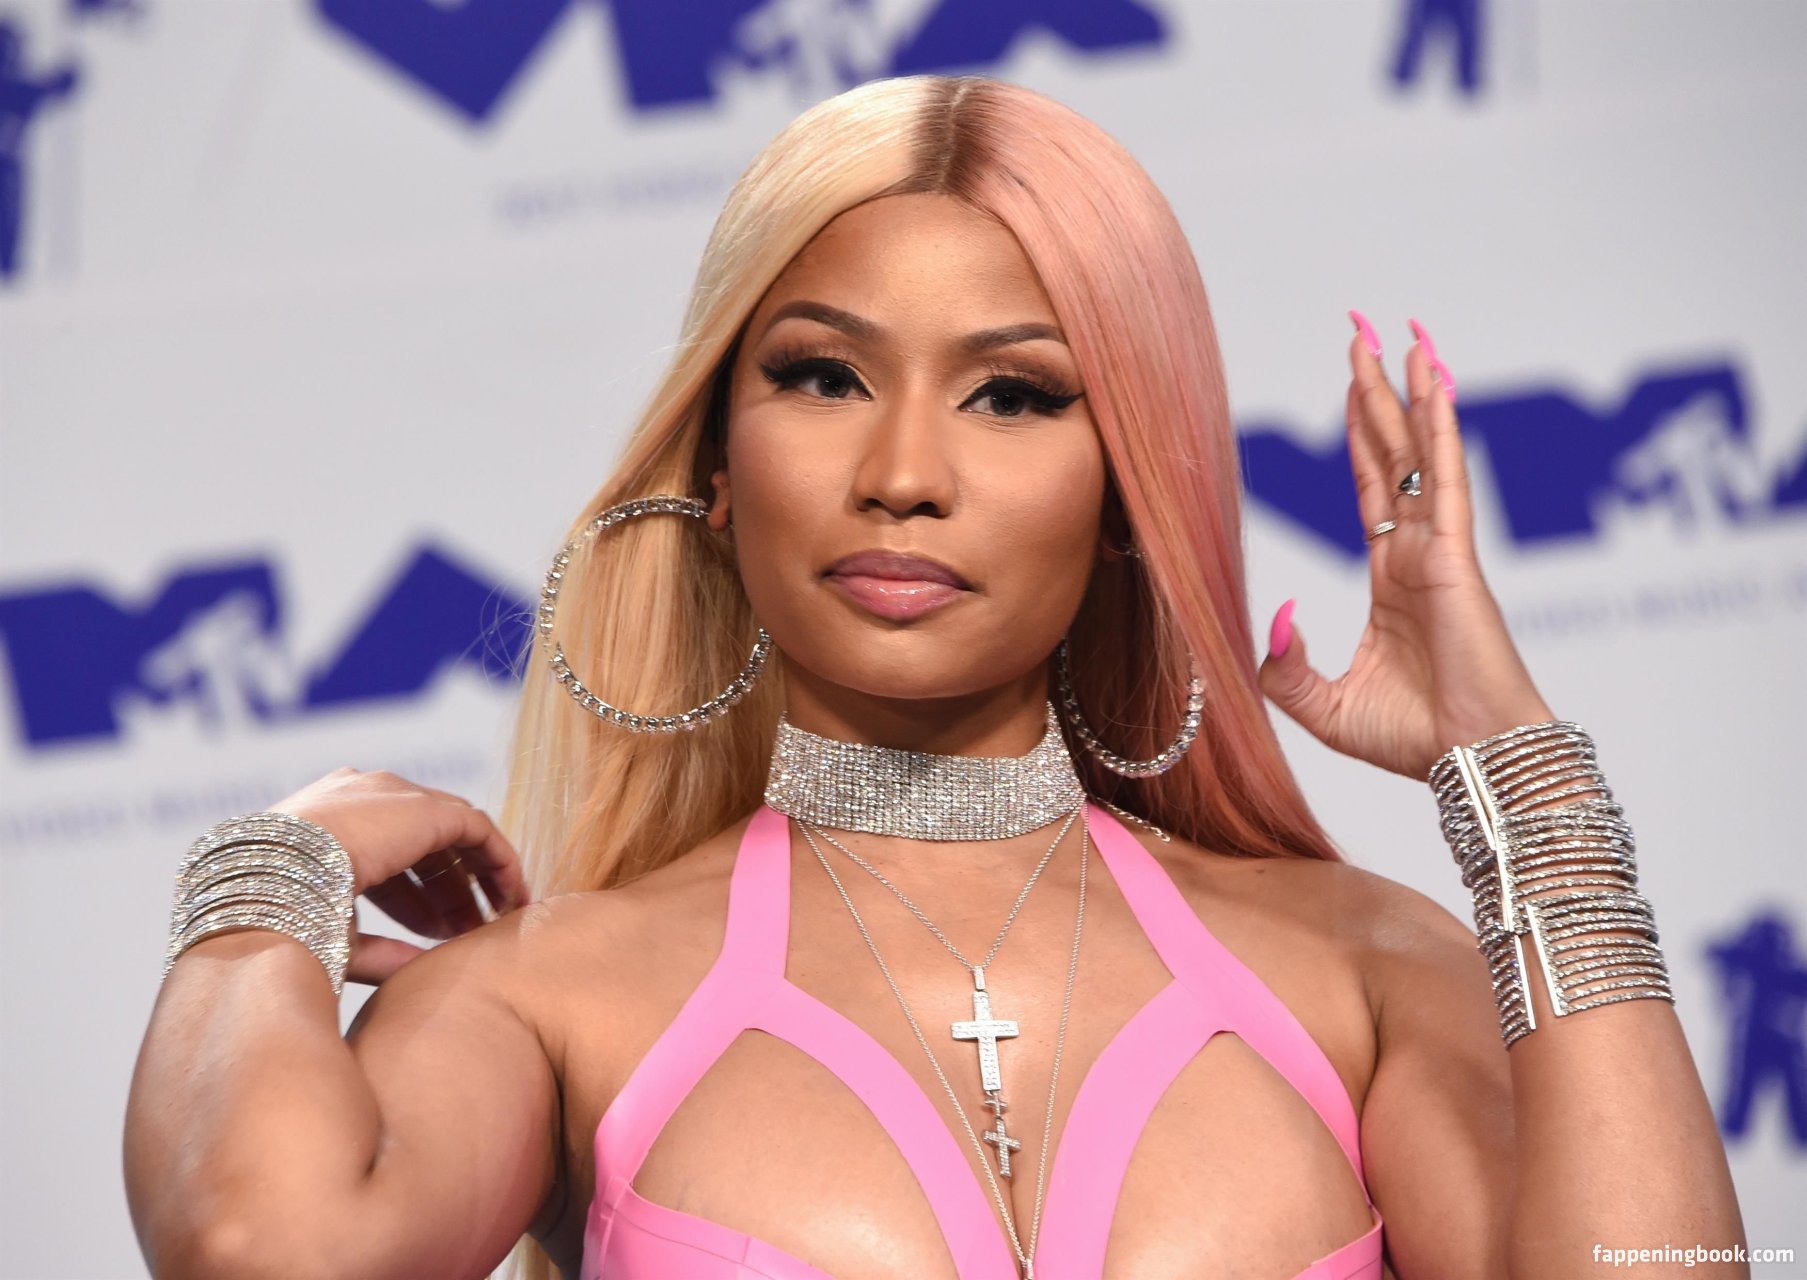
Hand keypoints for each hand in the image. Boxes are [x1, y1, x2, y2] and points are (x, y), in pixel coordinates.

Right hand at [269, 768, 532, 984]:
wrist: (266, 887)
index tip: (437, 932)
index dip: (417, 897)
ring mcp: (391, 797)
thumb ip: (379, 950)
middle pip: (423, 841)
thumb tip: (418, 972)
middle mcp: (358, 799)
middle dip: (449, 889)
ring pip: (455, 831)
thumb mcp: (332, 937)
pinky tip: (510, 898)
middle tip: (469, 930)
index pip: (385, 854)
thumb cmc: (281, 922)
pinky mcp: (424, 808)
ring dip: (476, 877)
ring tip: (495, 920)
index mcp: (324, 822)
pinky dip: (497, 861)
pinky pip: (477, 829)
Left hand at [1258, 315, 1554, 779]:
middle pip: (1392, 455)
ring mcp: (1439, 551)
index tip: (1352, 387)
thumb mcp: (1321, 706)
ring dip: (1409, 393)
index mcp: (1392, 581)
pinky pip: (1443, 478)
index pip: (1372, 489)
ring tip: (1401, 335)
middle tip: (1363, 335)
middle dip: (1377, 394)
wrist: (1469, 763)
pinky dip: (1439, 426)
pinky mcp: (1455, 558)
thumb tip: (1277, 612)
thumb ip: (1286, 665)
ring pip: (1419, 454)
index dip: (1361, 437)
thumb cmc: (1412, 742)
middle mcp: (1417, 555)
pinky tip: (1434, 380)